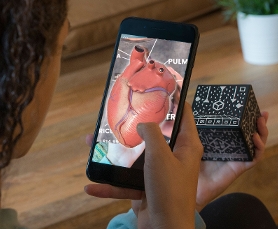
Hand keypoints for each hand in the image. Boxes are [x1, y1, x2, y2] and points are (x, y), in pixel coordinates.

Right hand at [85, 103, 203, 228]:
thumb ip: (152, 134)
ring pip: (136, 156)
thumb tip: (144, 123)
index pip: (184, 114)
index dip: (173, 100)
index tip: (158, 88)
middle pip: (156, 133)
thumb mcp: (160, 155)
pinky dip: (110, 184)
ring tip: (95, 143)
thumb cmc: (169, 190)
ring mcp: (159, 172)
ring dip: (116, 153)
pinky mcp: (146, 187)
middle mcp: (174, 157)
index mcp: (187, 146)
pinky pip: (126, 181)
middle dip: (136, 124)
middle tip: (121, 112)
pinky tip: (91, 185)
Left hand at [195, 112, 268, 211]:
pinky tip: (254, 138)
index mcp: (222, 141)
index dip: (244, 118)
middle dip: (258, 122)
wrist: (190, 185)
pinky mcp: (239, 167)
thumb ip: (191, 127)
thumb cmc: (189, 163)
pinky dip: (258, 147)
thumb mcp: (192, 141)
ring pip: (256, 144)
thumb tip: (185, 106)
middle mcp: (232, 148)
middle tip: (260, 112)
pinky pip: (254, 157)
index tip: (248, 106)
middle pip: (250, 133)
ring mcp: (237, 157)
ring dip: (262, 132)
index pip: (236, 127)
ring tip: (260, 120)